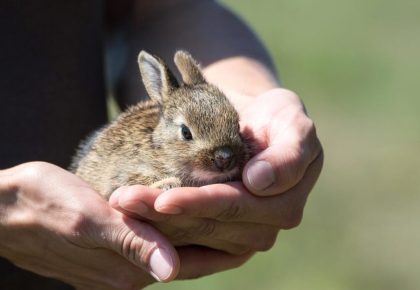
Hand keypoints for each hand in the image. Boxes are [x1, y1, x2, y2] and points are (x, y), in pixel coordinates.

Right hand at [0, 162, 246, 289]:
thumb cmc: (42, 206)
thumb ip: (131, 244)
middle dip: (218, 243)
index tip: (255, 236)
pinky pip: (151, 245)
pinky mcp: (106, 254)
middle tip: (253, 225)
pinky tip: (183, 218)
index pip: (189, 263)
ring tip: (228, 219)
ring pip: (170, 251)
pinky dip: (174, 232)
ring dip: (198, 236)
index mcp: (126, 269)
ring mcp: (115, 266)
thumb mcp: (88, 220)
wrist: (3, 209)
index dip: (223, 249)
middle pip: (185, 259)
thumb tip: (171, 271)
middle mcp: (126, 275)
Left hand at [109, 88, 321, 255]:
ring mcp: (248, 236)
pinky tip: (135, 225)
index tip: (163, 200)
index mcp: (287, 200)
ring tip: (121, 206)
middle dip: (165, 214)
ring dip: (155, 225)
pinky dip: (162, 236)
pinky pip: (193, 244)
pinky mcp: (229, 241)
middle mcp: (269, 226)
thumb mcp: (294, 125)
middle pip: (210, 224)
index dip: (200, 203)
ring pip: (196, 235)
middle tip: (123, 201)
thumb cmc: (277, 121)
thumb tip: (257, 182)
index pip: (236, 204)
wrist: (261, 129)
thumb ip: (288, 154)